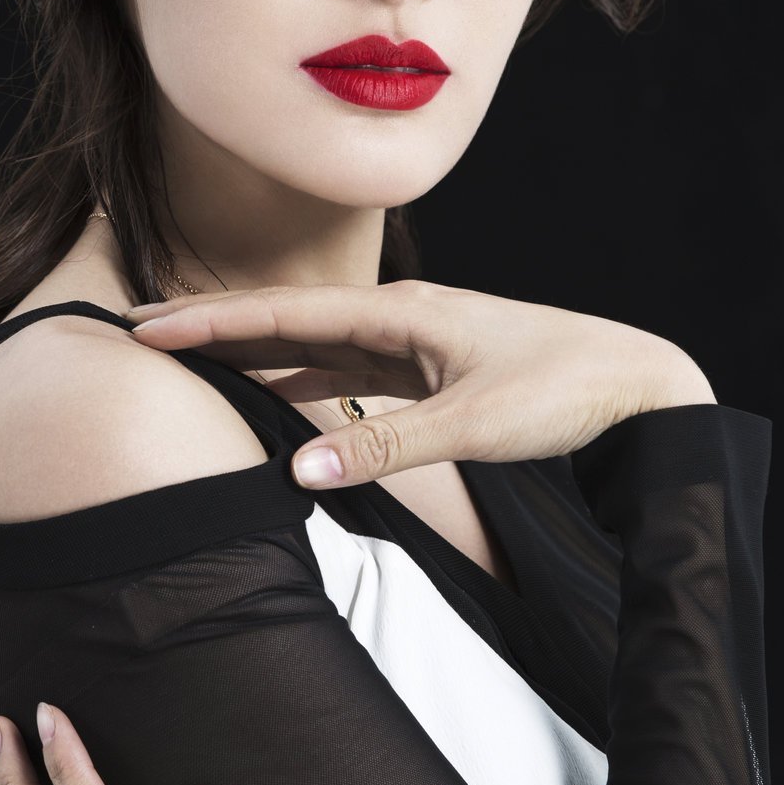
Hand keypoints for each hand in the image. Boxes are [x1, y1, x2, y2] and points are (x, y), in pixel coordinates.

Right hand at [124, 278, 714, 486]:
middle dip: (216, 327)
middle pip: (288, 320)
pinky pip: (351, 370)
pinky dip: (306, 379)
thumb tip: (298, 471)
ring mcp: (417, 342)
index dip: (211, 321)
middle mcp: (402, 318)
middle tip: (144, 335)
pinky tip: (280, 392)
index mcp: (404, 313)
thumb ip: (385, 447)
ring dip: (256, 353)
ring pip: (316, 346)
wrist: (639, 387)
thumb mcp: (473, 423)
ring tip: (196, 363)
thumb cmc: (567, 390)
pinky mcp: (434, 370)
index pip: (285, 314)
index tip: (148, 327)